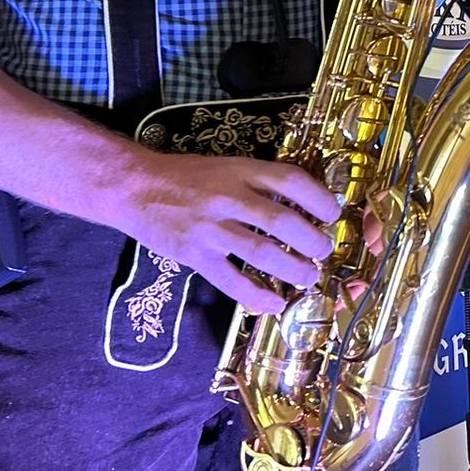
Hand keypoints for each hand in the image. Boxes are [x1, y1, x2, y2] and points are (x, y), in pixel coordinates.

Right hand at [110, 151, 340, 313]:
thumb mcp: (229, 166)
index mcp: (242, 171)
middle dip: (312, 241)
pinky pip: (231, 281)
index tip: (333, 213)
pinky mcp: (195, 256)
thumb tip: (304, 206)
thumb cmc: (188, 176)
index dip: (319, 198)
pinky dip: (257, 296)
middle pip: (282, 221)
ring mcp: (211, 228)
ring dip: (293, 269)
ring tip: (309, 276)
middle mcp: (229, 197)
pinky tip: (275, 303)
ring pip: (262, 253)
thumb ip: (260, 183)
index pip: (291, 180)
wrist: (136, 187)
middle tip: (324, 250)